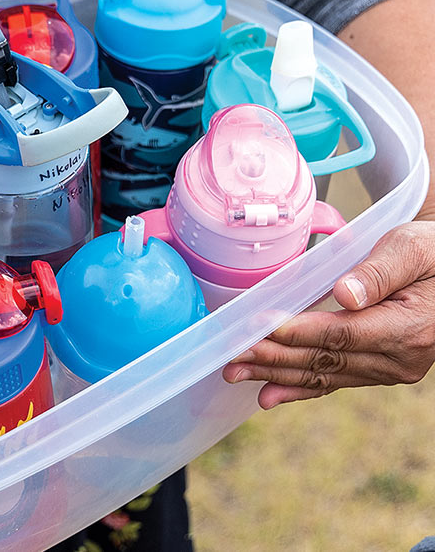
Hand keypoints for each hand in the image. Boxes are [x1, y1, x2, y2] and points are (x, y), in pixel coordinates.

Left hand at [222, 220, 434, 408]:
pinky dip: (299, 389)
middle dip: (274, 357)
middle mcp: (400, 358)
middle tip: (232, 355)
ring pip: (324, 375)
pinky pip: (335, 382)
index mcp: (410, 327)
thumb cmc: (432, 253)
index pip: (343, 334)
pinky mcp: (379, 370)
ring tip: (236, 373)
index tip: (261, 327)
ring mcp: (390, 369)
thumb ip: (378, 273)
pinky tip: (268, 396)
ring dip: (277, 374)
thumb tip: (346, 295)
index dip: (299, 332)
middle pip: (327, 359)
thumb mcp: (411, 250)